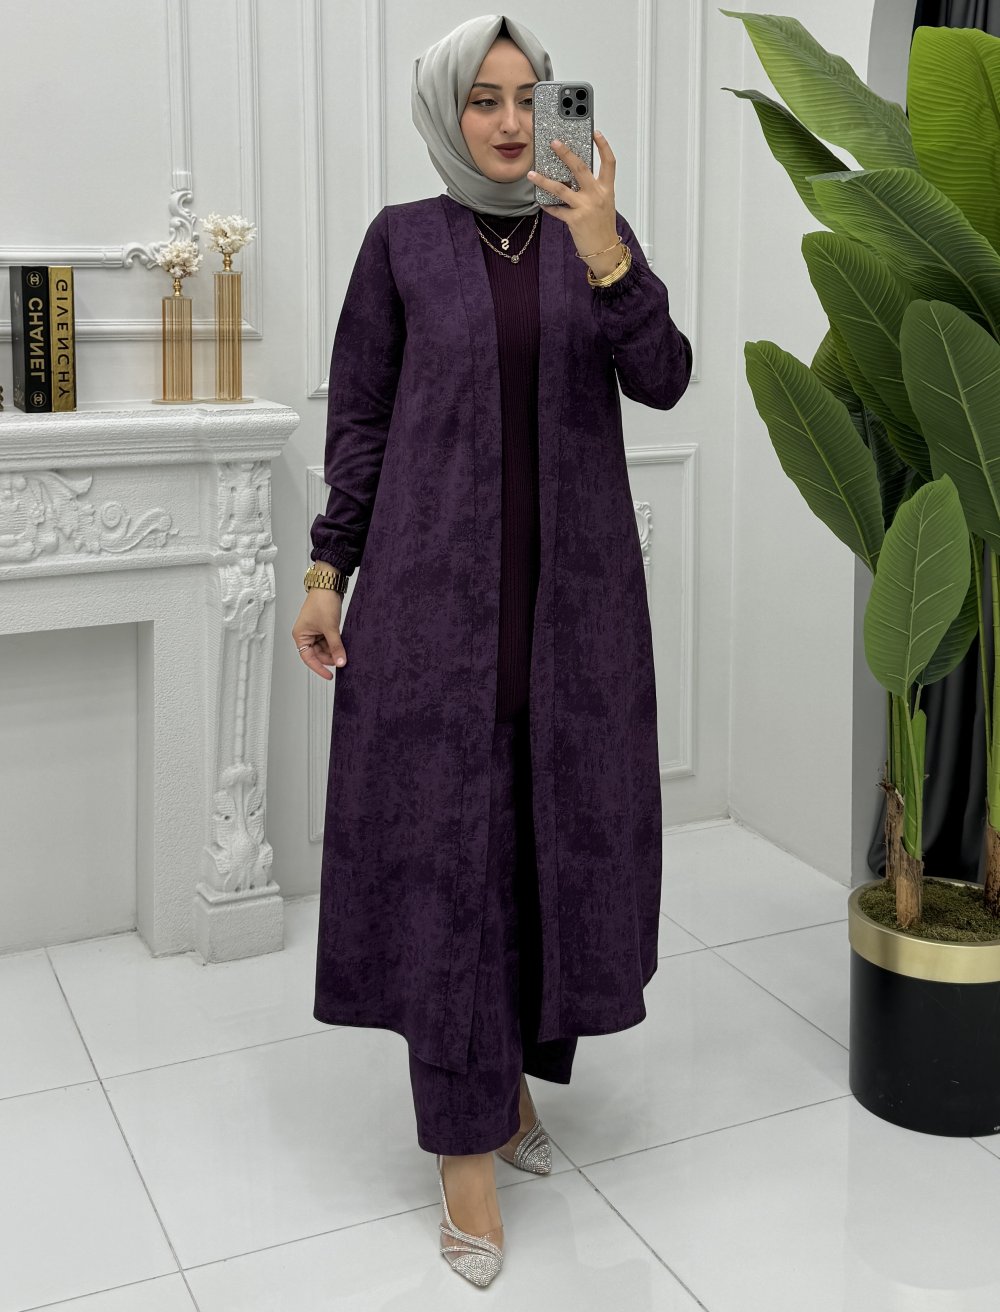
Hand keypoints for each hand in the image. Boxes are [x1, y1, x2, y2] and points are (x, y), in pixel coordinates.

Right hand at [293, 590, 346, 679]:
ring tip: (344, 652)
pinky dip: (336, 644)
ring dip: (334, 651)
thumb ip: (336, 647)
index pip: (308, 658)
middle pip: (318, 654)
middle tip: (342, 660)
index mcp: (300, 635)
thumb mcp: (330, 628)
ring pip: (325, 648)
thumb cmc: (322, 602)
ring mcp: (315, 631)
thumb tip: (340, 662)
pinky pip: (329, 640)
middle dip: (330, 657)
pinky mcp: (324, 626)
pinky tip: (344, 646)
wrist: (329, 584)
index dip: (319, 668)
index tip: (330, 676)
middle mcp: (306, 634)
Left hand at [527, 130, 619, 269]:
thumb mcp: (604, 204)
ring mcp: (585, 208)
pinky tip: (541, 201)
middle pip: (580, 168)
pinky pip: (556, 210)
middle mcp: (597, 196)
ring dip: (544, 180)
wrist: (605, 251)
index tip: (595, 132)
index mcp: (607, 190)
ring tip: (532, 174)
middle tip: (554, 142)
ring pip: (561, 189)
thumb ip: (592, 188)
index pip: (609, 163)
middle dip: (566, 153)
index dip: (603, 146)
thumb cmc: (603, 227)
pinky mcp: (575, 220)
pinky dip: (548, 206)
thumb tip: (572, 176)